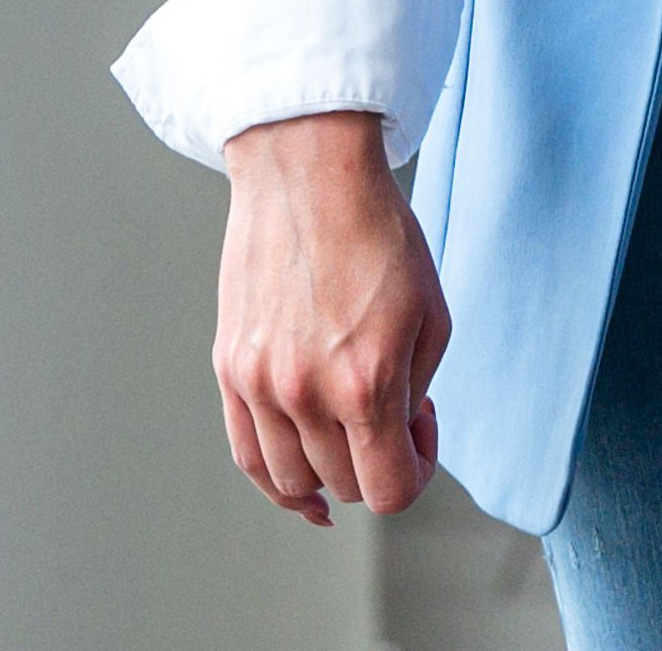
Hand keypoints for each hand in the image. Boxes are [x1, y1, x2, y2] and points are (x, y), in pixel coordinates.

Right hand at [211, 114, 447, 523]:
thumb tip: (395, 436)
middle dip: (376, 458)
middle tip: (390, 403)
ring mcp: (258, 384)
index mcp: (365, 382)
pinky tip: (301, 483)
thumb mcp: (432, 315)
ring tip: (347, 427)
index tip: (420, 428)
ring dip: (328, 468)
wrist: (307, 172)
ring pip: (291, 480)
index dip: (417, 470)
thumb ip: (415, 392)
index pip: (390, 490)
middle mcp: (304, 393)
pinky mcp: (229, 367)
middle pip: (343, 484)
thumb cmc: (378, 233)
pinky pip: (247, 456)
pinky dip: (275, 480)